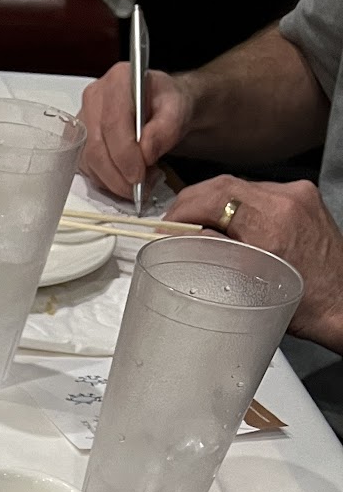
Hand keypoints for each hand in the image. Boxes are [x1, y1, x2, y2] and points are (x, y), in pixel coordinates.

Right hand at [80, 59, 192, 201]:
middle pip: (96, 147)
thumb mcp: (178, 110)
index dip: (124, 155)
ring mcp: (83, 120)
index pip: (113, 124)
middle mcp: (94, 98)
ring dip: (114, 182)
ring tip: (140, 183)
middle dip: (118, 176)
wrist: (161, 107)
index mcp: (118, 80)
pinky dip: (108, 182)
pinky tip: (126, 179)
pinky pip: (89, 170)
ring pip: (90, 163)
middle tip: (140, 189)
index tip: (139, 176)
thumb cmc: (168, 104)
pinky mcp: (80, 142)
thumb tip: (145, 152)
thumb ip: (166, 129)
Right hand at [166, 174, 342, 349]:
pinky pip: (259, 193)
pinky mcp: (302, 196)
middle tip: (174, 225)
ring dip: (215, 204)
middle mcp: (287, 201)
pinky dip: (238, 206)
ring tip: (199, 227)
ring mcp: (297, 195)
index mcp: (272, 223)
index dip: (182, 210)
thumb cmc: (305, 305)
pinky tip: (230, 225)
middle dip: (192, 203)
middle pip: (224, 186)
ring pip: (240, 187)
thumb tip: (185, 239)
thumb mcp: (247, 286)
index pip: (214, 197)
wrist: (342, 300)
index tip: (166, 226)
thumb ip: (216, 255)